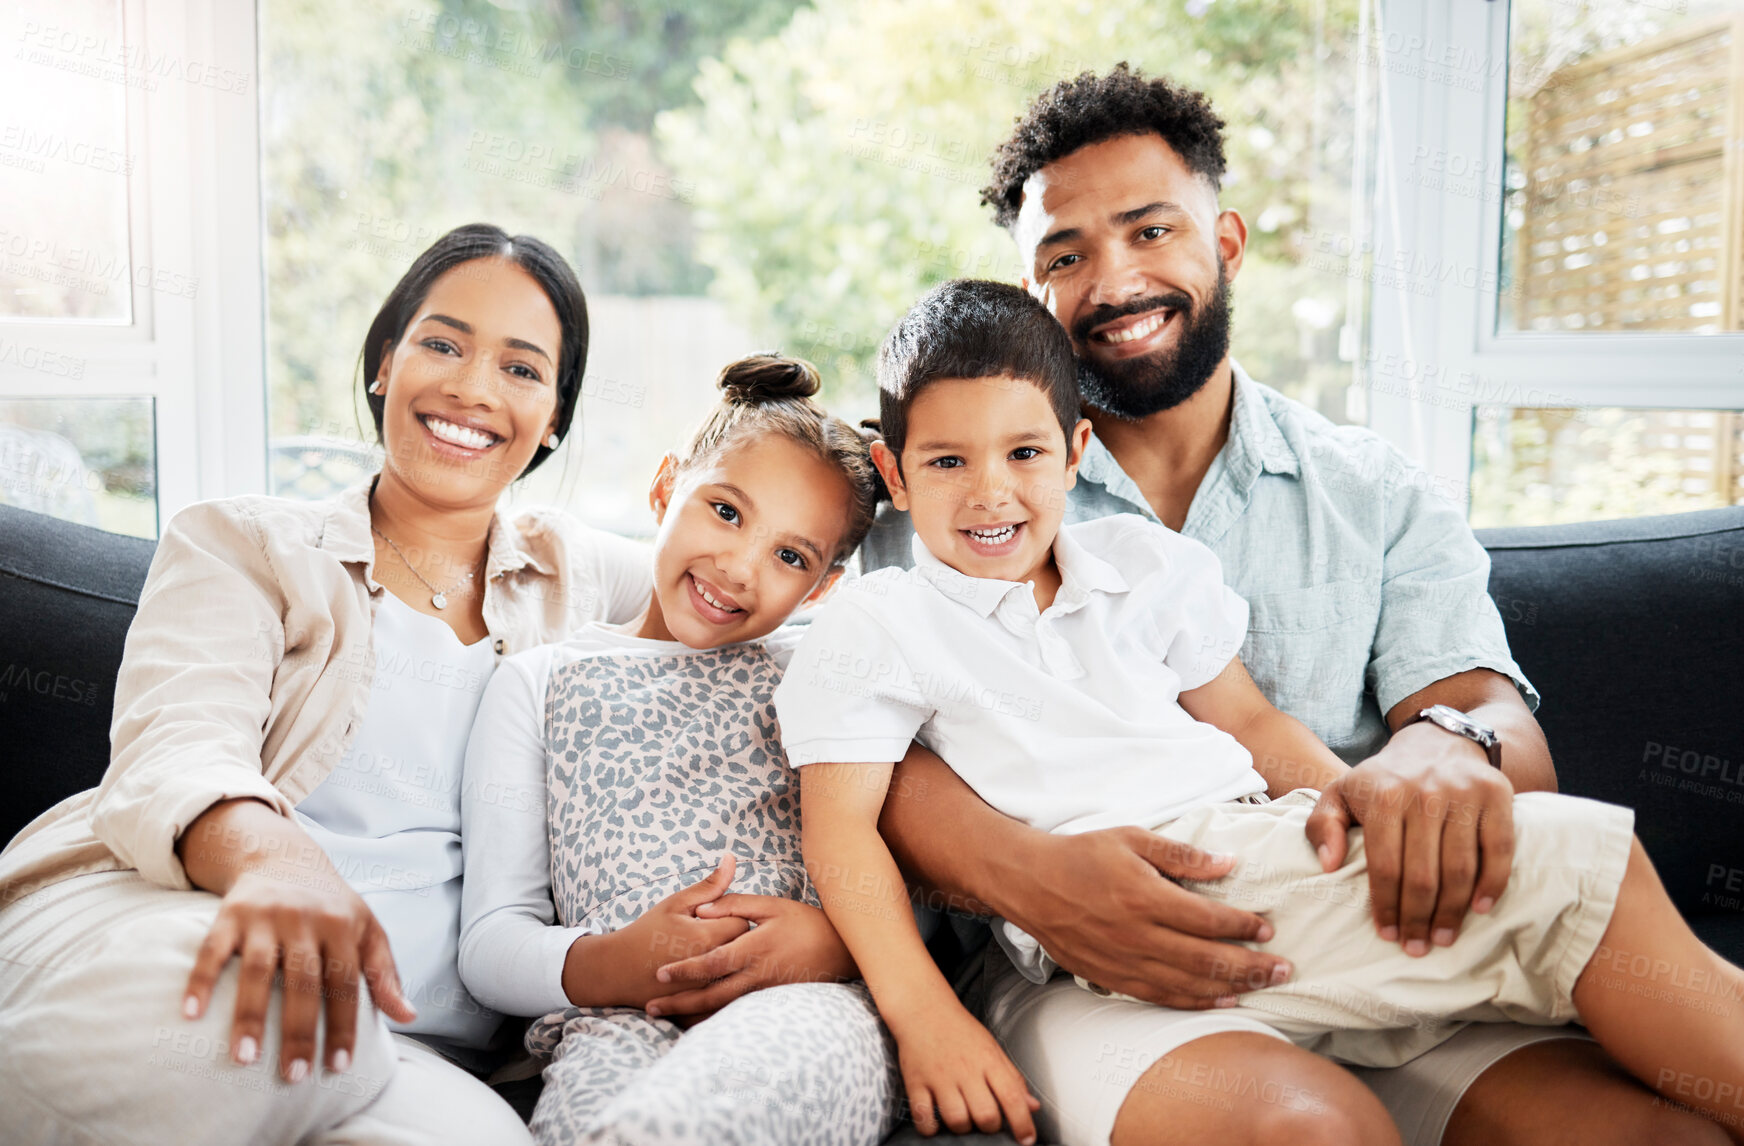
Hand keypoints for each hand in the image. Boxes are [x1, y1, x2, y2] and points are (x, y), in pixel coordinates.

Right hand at [182, 849, 415, 1082]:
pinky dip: (201, 980)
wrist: (284, 856)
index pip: (346, 983)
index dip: (343, 1025)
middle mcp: (305, 920)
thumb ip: (385, 973)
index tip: (337, 1066)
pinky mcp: (231, 913)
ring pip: (257, 969)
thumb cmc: (332, 906)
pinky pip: (212, 949)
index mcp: (342, 926)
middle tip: (294, 1076)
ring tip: (244, 1059)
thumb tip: (409, 1016)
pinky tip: (191, 1014)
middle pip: (303, 981)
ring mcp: (266, 916)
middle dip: (298, 1030)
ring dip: (249, 1015)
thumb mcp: (368, 929)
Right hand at [578, 854, 751, 1010]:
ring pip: (738, 974)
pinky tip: (712, 978)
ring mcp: (704, 990)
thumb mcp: (676, 903)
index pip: (742, 922)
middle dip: (736, 940)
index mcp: (705, 936)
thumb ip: (709, 885)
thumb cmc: (647, 931)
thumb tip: (732, 858)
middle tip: (718, 936)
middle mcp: (709, 966)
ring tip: (715, 955)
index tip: (718, 918)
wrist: (616, 970)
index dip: (732, 916)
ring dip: (733, 964)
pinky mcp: (699, 1009)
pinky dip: (724, 987)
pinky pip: (725, 997)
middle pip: (745, 949)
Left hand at [644, 894, 856, 1018]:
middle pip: (712, 993)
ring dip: (692, 1014)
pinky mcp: (770, 1000)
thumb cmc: (805, 922)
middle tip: (652, 1007)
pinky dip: (713, 1018)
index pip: (714, 962)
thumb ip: (736, 905)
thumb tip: (702, 910)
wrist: (841, 950)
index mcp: (756, 947)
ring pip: (723, 1008)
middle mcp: (759, 974)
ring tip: (666, 1016)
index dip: (686, 969)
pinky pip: (736, 1012)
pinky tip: (694, 1021)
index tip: (660, 974)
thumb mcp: (772, 905)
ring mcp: (765, 991)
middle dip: (680, 1001)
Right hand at [891, 1003, 1039, 1143]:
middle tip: (987, 1120)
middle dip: (990, 1127)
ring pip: (956, 1120)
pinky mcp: (916, 1082)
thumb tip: (1033, 1107)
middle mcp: (965, 1070)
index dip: (1023, 1124)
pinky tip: (936, 1121)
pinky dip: (930, 1128)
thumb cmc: (960, 1031)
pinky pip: (923, 1117)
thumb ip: (1013, 1078)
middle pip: (985, 1115)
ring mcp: (939, 1077)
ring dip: (963, 1127)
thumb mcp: (992, 1048)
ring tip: (963, 1117)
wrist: (923, 1009)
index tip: (1026, 1139)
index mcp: (988, 1060)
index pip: (1012, 1097)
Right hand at [1009, 828, 1287, 1007]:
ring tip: (1262, 986)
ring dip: (1231, 988)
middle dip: (1252, 966)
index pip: (1209, 919)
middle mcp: (1137, 935)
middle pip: (1207, 959)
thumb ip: (1182, 854)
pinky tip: (1219, 1002)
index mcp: (1145, 896)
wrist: (1029, 883)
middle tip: (1283, 968)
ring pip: (1188, 985)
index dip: (1243, 926)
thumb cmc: (1081, 855)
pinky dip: (1195, 1002)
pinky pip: (1161, 996)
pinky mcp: (1111, 978)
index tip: (1267, 927)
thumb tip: (1228, 863)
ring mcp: (1124, 961)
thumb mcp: (1132, 839)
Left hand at [1305, 721, 1514, 953]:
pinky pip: (1498, 849)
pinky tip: (1480, 909)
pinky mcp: (1496, 794)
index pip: (1384, 865)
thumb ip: (1322, 825)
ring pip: (1460, 868)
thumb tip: (1328, 865)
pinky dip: (1492, 884)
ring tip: (1443, 938)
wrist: (1437, 740)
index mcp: (1383, 795)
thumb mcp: (1341, 792)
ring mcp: (1463, 793)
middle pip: (1423, 874)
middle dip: (1418, 918)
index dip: (1386, 906)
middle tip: (1417, 947)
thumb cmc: (1384, 779)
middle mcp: (1424, 793)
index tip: (1388, 935)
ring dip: (1452, 911)